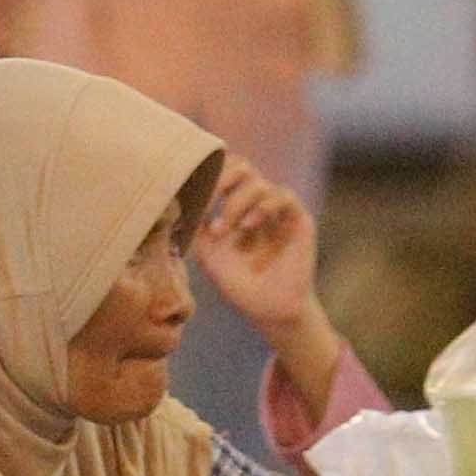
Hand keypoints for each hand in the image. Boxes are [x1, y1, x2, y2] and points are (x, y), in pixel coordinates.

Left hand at [193, 160, 345, 408]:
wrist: (268, 309)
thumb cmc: (237, 282)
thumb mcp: (207, 252)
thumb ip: (197, 224)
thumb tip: (178, 198)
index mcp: (234, 206)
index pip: (224, 171)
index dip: (208, 174)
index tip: (195, 195)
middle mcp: (257, 203)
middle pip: (242, 166)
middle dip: (223, 179)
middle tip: (211, 200)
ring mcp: (278, 210)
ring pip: (258, 183)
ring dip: (237, 204)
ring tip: (229, 229)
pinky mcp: (298, 218)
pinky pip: (283, 196)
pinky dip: (263, 207)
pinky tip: (248, 226)